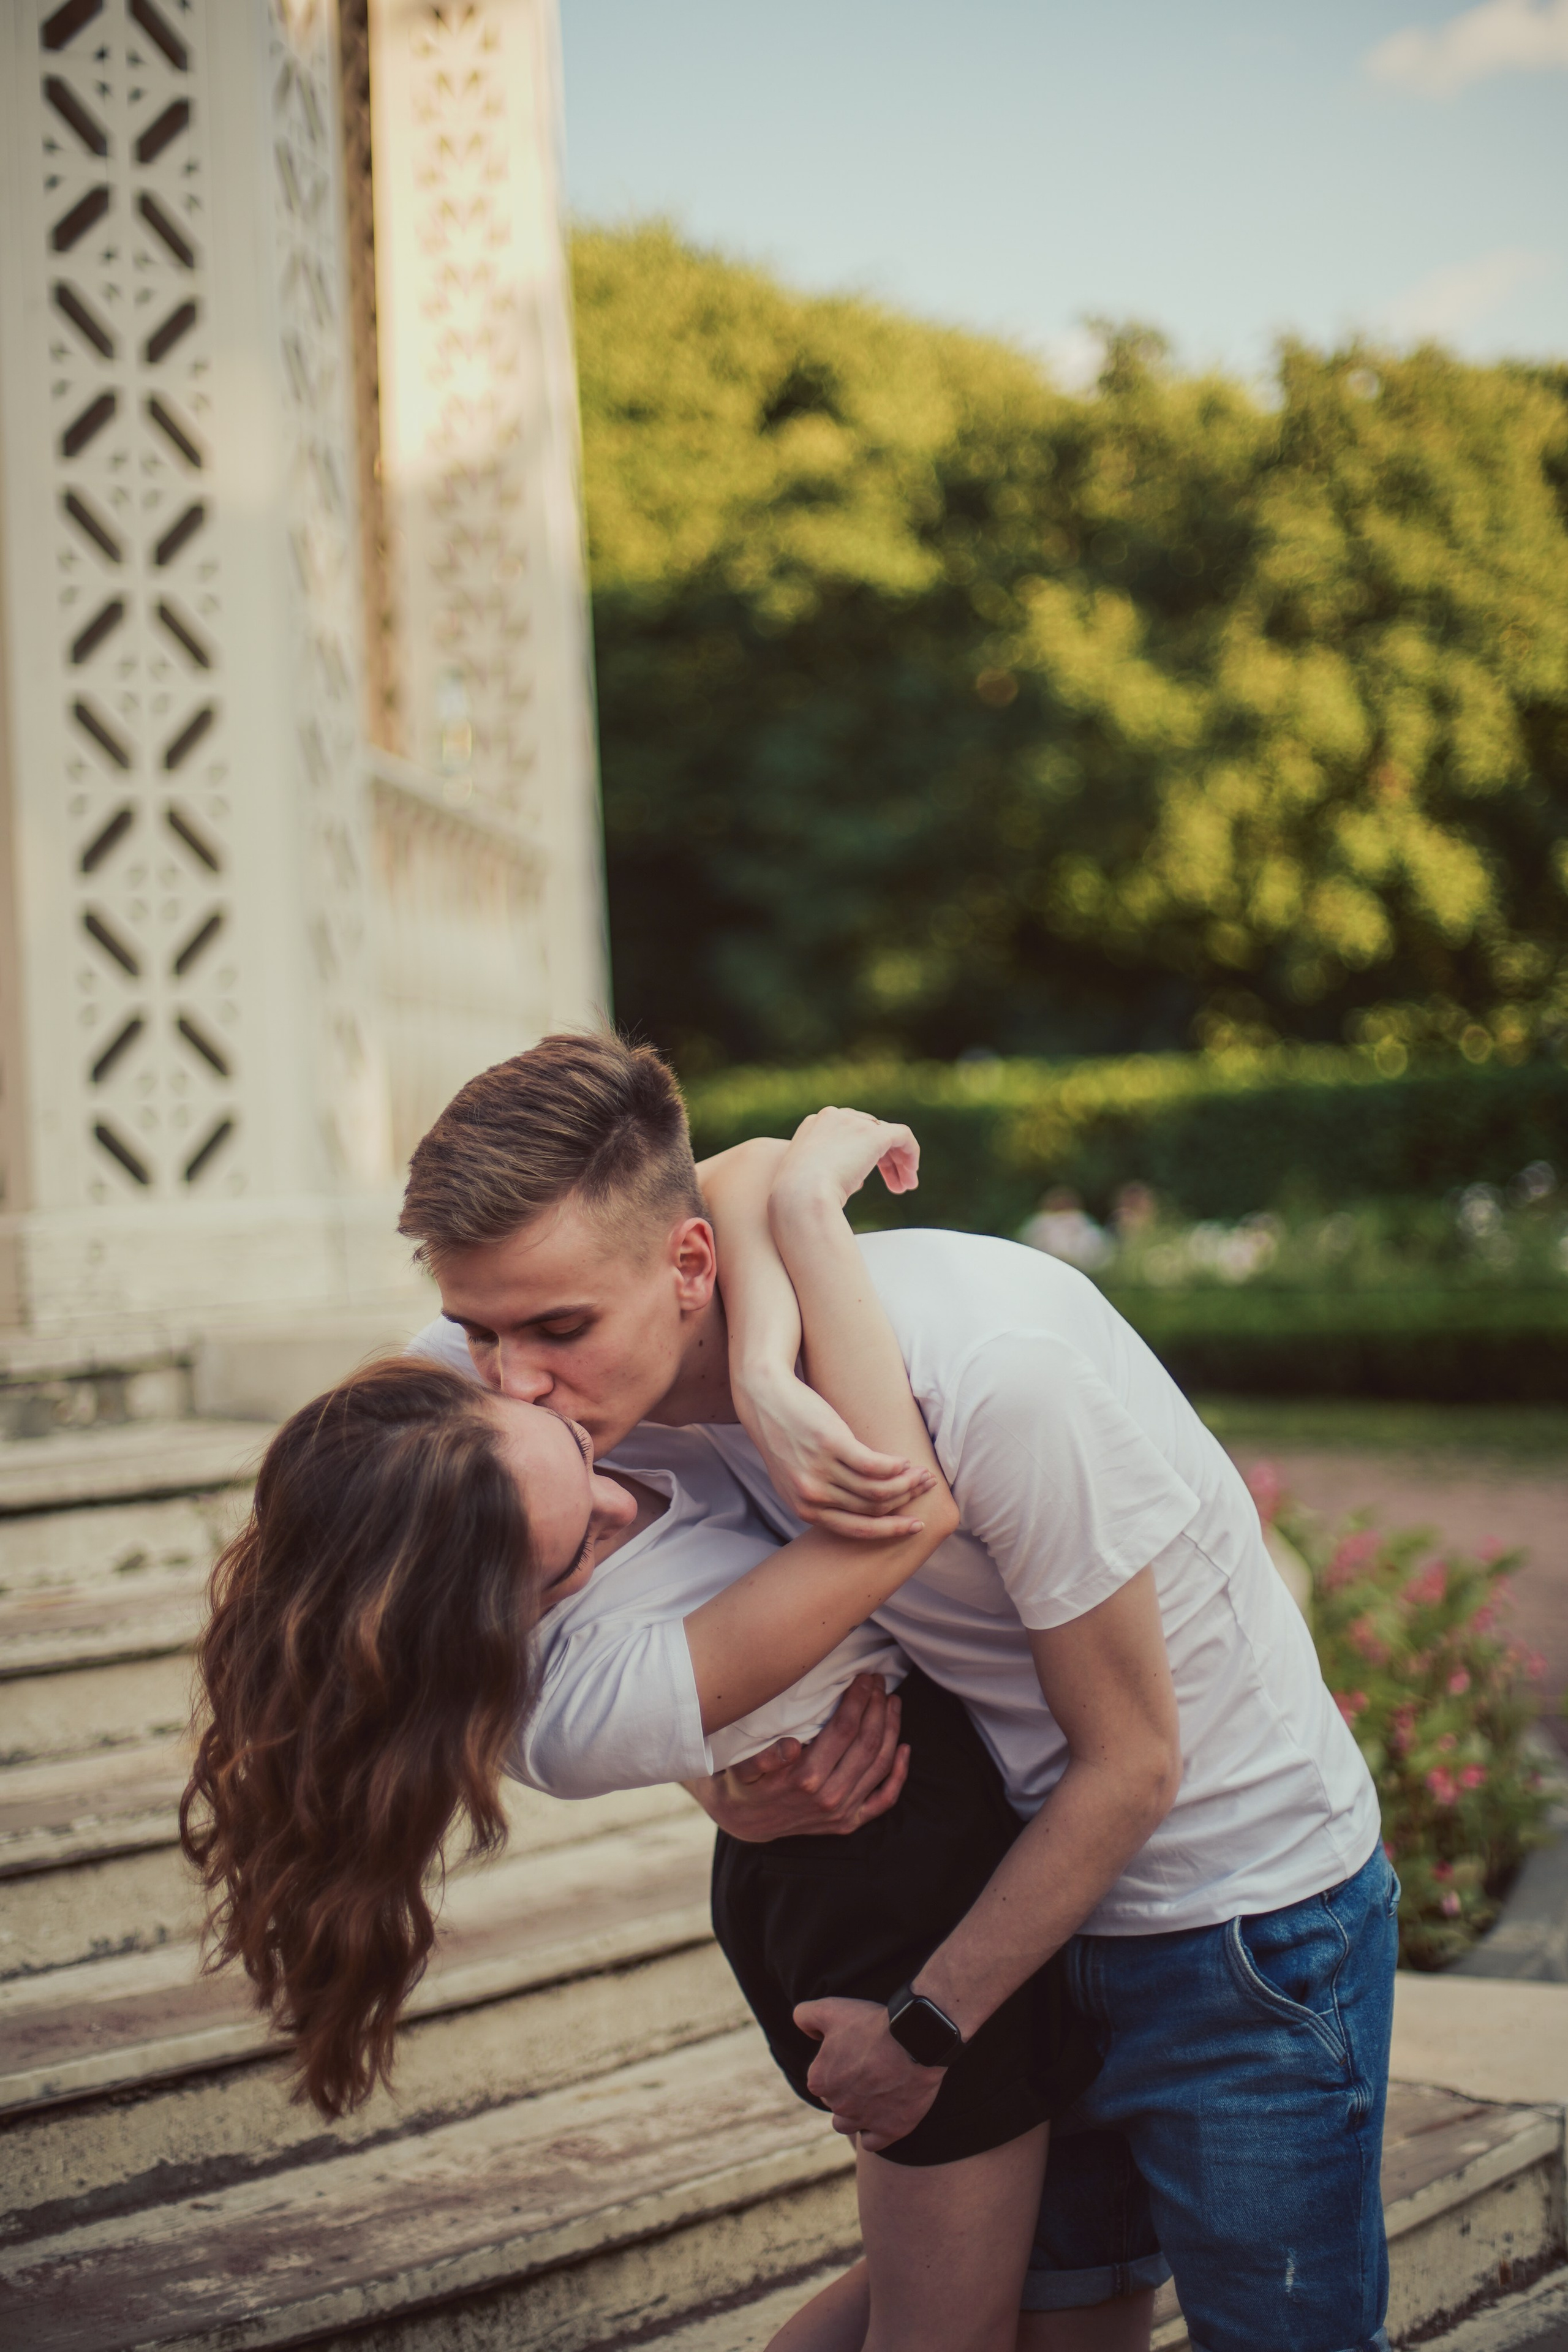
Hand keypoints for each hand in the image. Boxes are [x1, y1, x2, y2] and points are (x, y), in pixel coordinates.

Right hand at [685, 1675, 909, 1840]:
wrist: (747, 1823)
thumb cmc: (746, 1783)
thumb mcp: (744, 1766)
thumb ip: (764, 1757)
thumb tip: (790, 1746)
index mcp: (805, 1778)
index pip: (845, 1729)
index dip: (859, 1699)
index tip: (864, 1677)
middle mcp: (830, 1797)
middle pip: (867, 1743)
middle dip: (877, 1706)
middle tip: (880, 1682)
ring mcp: (843, 1812)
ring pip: (879, 1765)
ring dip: (891, 1729)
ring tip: (892, 1702)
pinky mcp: (849, 1822)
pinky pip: (884, 1800)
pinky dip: (898, 1774)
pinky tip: (904, 1749)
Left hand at [735, 1366, 936, 1538]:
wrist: (763, 1397)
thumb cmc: (783, 1435)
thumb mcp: (794, 1476)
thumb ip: (822, 1497)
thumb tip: (859, 1506)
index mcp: (804, 1509)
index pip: (858, 1530)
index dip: (891, 1530)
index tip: (915, 1524)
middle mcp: (812, 1496)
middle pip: (873, 1508)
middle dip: (906, 1501)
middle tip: (926, 1487)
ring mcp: (820, 1471)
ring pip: (877, 1489)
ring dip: (906, 1483)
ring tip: (922, 1473)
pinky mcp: (830, 1445)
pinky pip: (873, 1465)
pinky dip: (894, 1466)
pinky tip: (904, 1461)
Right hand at [771, 1107, 919, 1224]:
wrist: (799, 1195)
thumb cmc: (798, 1198)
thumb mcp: (809, 1181)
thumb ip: (832, 1173)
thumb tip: (857, 1181)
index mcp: (814, 1125)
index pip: (847, 1132)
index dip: (862, 1155)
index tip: (866, 1180)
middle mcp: (833, 1117)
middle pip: (869, 1131)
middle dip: (883, 1158)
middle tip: (895, 1185)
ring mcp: (853, 1123)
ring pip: (886, 1135)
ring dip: (898, 1161)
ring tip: (906, 1186)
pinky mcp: (873, 1134)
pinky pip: (902, 1135)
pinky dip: (911, 1153)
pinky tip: (912, 1174)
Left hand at [793, 1995, 944, 2150]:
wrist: (916, 2039)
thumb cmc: (873, 2025)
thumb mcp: (831, 2008)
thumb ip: (805, 2015)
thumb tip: (804, 2028)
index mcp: (820, 2081)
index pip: (820, 2078)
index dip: (835, 2065)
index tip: (853, 2054)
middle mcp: (838, 2105)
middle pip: (835, 2101)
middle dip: (845, 2089)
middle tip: (866, 2070)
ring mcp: (864, 2120)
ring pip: (848, 2124)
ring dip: (855, 2113)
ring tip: (872, 2093)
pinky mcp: (890, 2130)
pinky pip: (872, 2143)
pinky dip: (874, 2132)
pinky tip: (882, 2114)